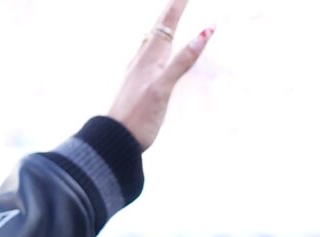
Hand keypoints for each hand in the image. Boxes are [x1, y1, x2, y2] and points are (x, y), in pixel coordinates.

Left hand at [107, 0, 213, 150]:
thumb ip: (182, 61)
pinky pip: (149, 56)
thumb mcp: (162, 87)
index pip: (166, 23)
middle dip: (170, 11)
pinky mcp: (138, 85)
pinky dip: (158, 45)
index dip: (177, 6)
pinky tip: (154, 52)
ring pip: (152, 41)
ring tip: (168, 16)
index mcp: (149, 57)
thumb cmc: (137, 116)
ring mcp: (138, 72)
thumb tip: (204, 32)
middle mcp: (142, 60)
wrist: (114, 140)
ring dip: (162, 26)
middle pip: (158, 28)